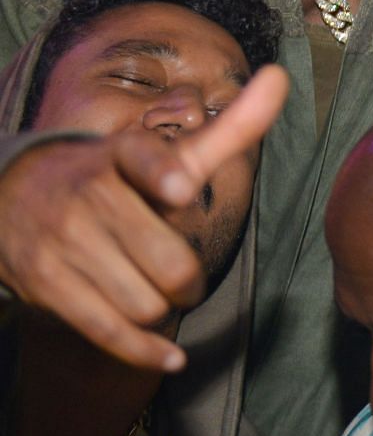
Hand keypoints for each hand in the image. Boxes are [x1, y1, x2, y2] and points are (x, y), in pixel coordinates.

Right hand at [0, 65, 288, 370]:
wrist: (13, 195)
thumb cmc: (115, 177)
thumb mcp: (165, 150)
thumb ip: (229, 128)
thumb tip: (282, 77)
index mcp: (122, 155)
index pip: (143, 160)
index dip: (163, 175)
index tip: (179, 187)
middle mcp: (90, 194)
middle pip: (168, 262)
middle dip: (189, 281)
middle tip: (183, 275)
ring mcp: (62, 242)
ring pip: (143, 302)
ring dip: (163, 308)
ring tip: (155, 291)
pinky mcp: (45, 284)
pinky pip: (106, 330)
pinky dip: (142, 351)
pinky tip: (169, 357)